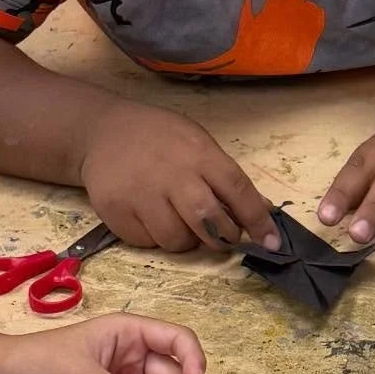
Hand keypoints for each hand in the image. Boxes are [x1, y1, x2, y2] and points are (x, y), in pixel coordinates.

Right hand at [79, 103, 277, 252]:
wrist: (102, 131)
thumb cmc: (160, 138)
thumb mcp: (198, 144)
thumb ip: (227, 178)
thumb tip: (262, 209)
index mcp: (199, 154)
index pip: (237, 189)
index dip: (258, 219)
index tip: (272, 242)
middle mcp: (172, 174)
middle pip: (208, 221)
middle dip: (224, 237)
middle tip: (224, 236)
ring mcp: (141, 194)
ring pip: (177, 240)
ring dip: (188, 240)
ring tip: (181, 220)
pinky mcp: (116, 211)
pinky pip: (148, 242)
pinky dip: (157, 238)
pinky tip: (152, 216)